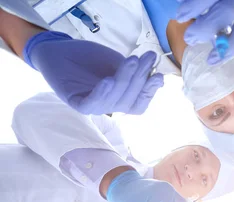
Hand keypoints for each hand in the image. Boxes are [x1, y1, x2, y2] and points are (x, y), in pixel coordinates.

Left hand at [23, 31, 162, 114]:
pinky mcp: (75, 102)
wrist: (60, 49)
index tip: (159, 75)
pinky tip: (108, 80)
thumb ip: (136, 73)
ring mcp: (93, 105)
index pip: (139, 103)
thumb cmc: (91, 58)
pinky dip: (101, 94)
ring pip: (114, 101)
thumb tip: (160, 80)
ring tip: (132, 61)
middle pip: (129, 100)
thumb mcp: (118, 64)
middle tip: (146, 58)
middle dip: (140, 79)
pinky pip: (91, 103)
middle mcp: (109, 106)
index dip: (150, 92)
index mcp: (120, 100)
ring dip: (125, 80)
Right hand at [175, 0, 233, 64]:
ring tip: (180, 17)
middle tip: (190, 38)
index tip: (211, 60)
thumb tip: (215, 46)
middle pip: (229, 9)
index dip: (231, 45)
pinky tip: (180, 1)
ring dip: (193, 6)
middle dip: (207, 26)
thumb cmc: (229, 0)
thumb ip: (225, 23)